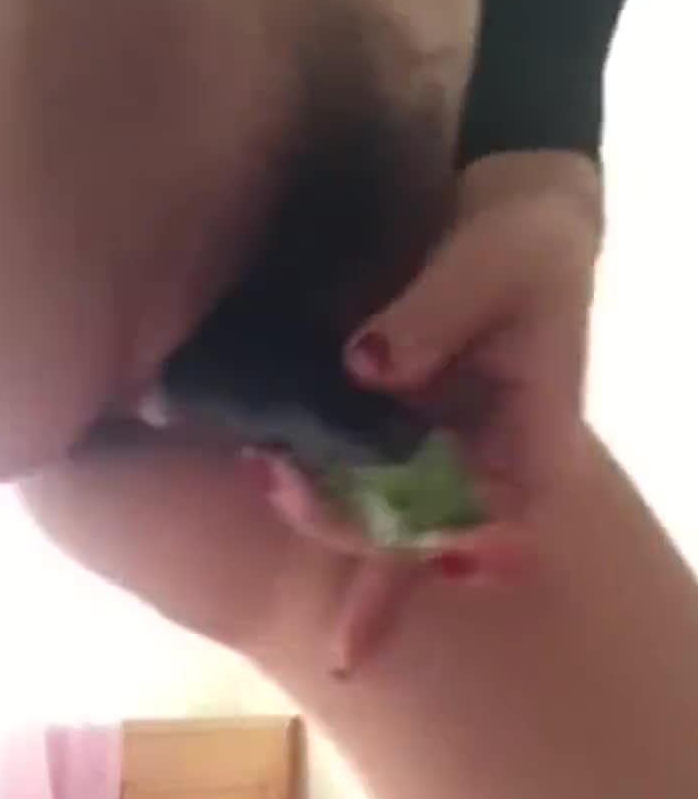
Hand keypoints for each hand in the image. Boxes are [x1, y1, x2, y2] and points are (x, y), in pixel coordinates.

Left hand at [245, 151, 602, 672]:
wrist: (514, 231)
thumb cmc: (524, 248)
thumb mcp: (494, 263)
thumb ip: (435, 316)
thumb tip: (368, 365)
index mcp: (535, 442)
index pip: (503, 519)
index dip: (456, 550)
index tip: (410, 568)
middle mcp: (486, 469)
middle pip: (425, 534)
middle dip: (353, 526)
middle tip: (281, 482)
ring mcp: (441, 461)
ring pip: (385, 516)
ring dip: (324, 510)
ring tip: (262, 469)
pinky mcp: (402, 442)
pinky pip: (358, 478)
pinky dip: (315, 477)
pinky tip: (264, 463)